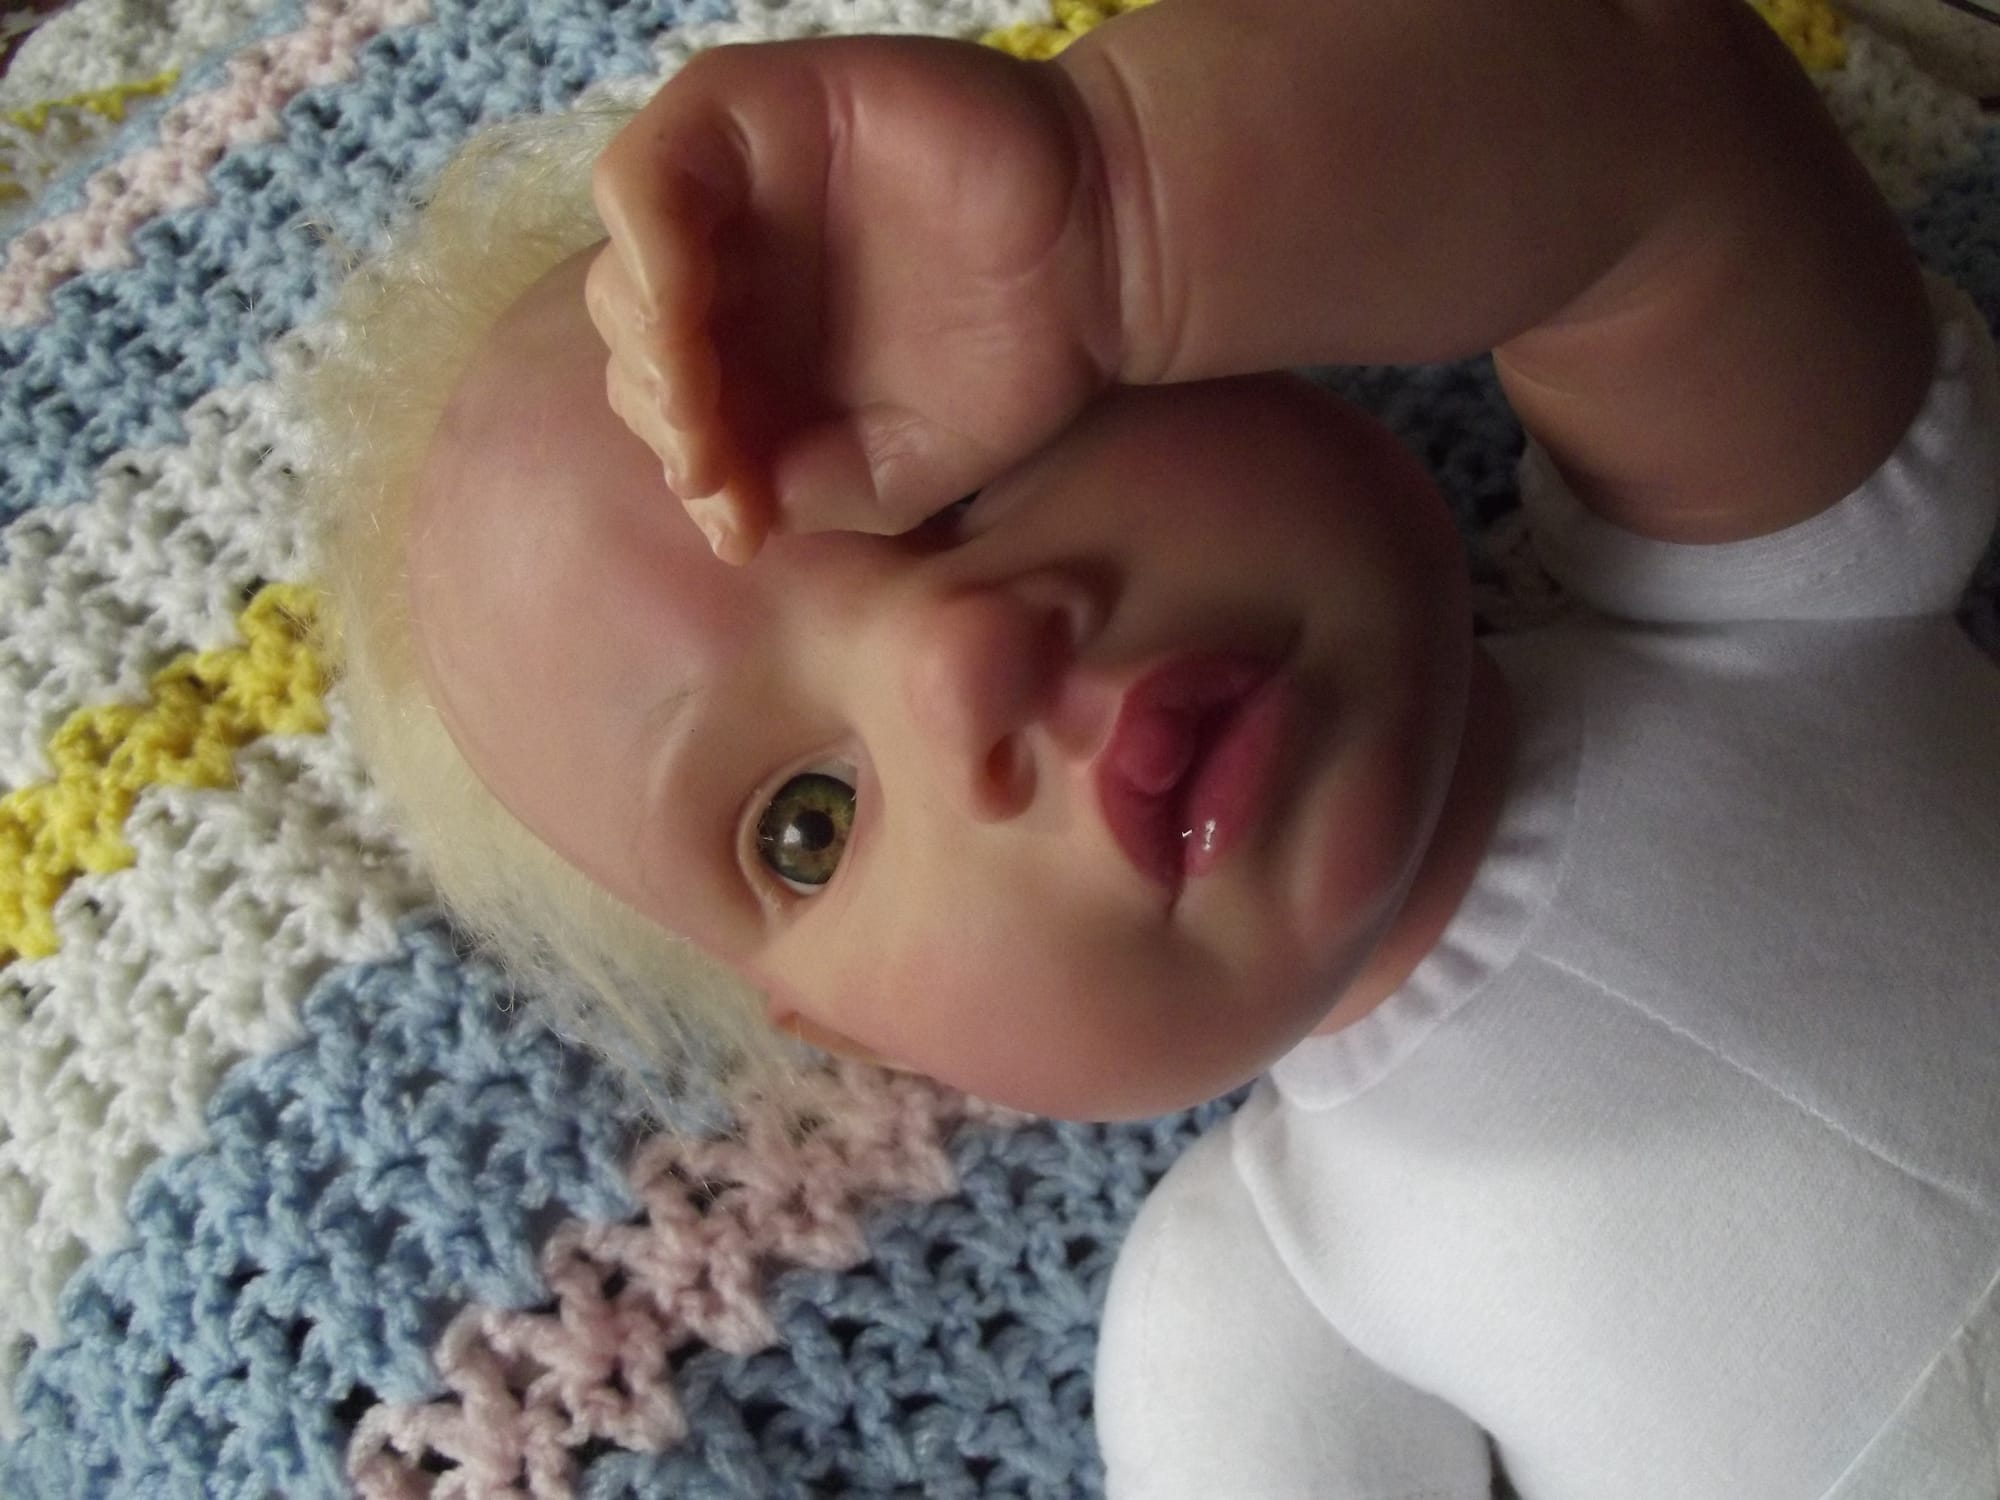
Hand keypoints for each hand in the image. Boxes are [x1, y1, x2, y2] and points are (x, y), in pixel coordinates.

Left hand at [588, 35, 1122, 561]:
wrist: (1097, 260)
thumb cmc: (1003, 367)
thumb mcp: (891, 476)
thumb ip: (799, 494)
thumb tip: (721, 521)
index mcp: (748, 343)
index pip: (661, 400)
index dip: (683, 460)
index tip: (737, 512)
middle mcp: (728, 261)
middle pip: (629, 332)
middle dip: (660, 410)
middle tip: (715, 459)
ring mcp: (732, 185)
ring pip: (624, 256)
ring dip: (646, 342)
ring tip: (699, 405)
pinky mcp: (745, 113)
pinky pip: (646, 173)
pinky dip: (646, 243)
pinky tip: (682, 313)